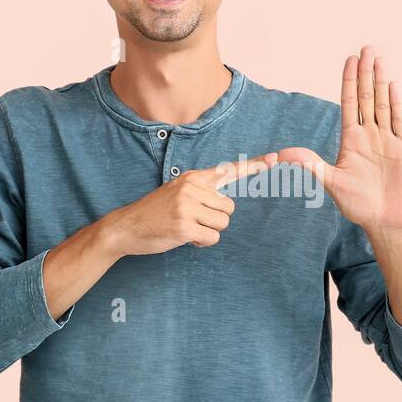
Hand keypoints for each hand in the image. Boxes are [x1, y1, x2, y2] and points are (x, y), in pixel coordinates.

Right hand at [102, 152, 278, 254]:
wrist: (126, 226)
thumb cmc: (155, 212)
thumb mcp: (177, 191)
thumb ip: (202, 190)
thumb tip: (226, 198)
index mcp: (193, 177)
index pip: (229, 171)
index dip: (254, 165)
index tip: (275, 159)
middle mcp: (192, 188)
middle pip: (230, 208)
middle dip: (216, 219)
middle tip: (194, 221)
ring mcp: (187, 206)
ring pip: (223, 223)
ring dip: (209, 231)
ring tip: (187, 228)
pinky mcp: (184, 226)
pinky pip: (212, 238)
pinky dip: (202, 243)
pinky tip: (185, 238)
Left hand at [276, 46, 401, 232]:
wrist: (385, 220)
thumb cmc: (358, 203)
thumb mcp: (331, 182)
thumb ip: (310, 165)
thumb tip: (282, 155)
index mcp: (351, 140)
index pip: (350, 104)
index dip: (349, 82)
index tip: (349, 60)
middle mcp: (370, 135)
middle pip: (368, 97)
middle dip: (366, 73)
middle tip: (366, 48)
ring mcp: (388, 140)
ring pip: (384, 104)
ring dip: (381, 81)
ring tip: (379, 59)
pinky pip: (400, 120)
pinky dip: (397, 103)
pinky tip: (393, 85)